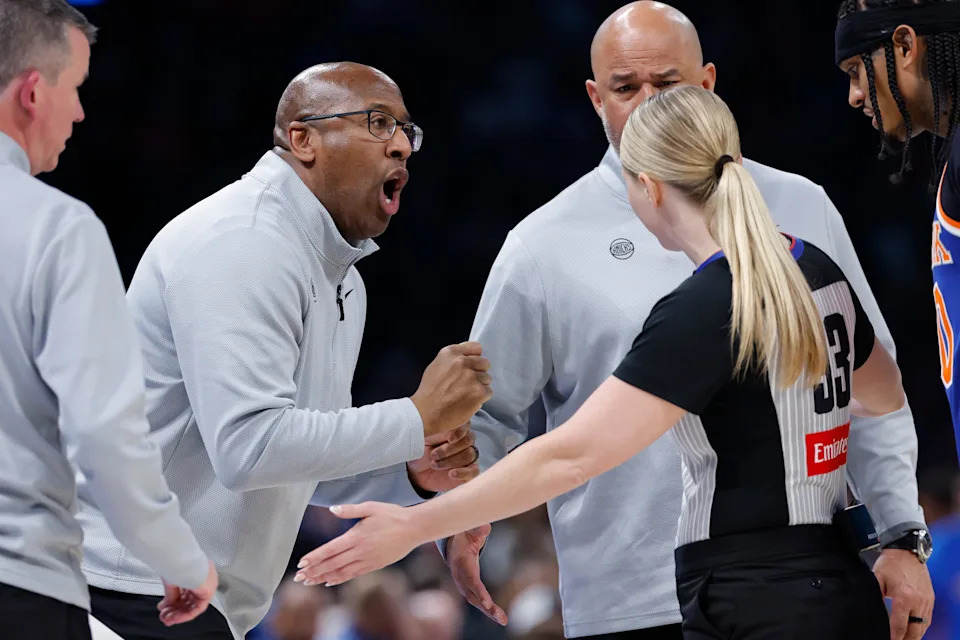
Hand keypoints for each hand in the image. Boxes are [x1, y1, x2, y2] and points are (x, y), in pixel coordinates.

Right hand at [158, 561, 218, 626]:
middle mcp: (204, 576)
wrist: (181, 558)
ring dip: (179, 614)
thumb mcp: (170, 581)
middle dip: (175, 610)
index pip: (186, 590)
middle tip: (164, 617)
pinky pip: (197, 607)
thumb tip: (166, 606)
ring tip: (167, 619)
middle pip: (189, 599)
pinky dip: (185, 615)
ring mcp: (208, 584)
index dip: (174, 601)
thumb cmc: (176, 562)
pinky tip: (175, 618)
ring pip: (193, 605)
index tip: (164, 608)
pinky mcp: (208, 591)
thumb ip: (170, 595)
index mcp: (196, 569)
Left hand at [294, 502, 418, 586]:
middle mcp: (360, 551)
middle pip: (332, 564)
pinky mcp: (374, 565)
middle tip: (298, 578)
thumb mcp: (371, 507)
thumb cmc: (392, 514)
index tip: (301, 563)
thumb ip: (350, 510)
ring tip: (309, 582)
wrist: (414, 528)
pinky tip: (329, 581)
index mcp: (356, 536)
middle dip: (314, 571)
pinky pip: (353, 574)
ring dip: (323, 577)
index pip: (330, 549)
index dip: (315, 557)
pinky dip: (339, 579)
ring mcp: (367, 560)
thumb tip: (332, 509)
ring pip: (341, 572)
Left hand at [408, 423, 479, 492]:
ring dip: (451, 460)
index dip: (459, 431)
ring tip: (434, 465)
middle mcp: (464, 441)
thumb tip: (444, 427)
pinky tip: (451, 474)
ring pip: (470, 454)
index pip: (466, 425)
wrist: (417, 473)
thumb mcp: (424, 439)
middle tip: (433, 455)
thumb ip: (436, 431)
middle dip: (450, 449)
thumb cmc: (421, 452)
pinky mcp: (469, 472)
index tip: (449, 439)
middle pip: (468, 440)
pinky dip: (463, 472)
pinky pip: (474, 470)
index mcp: (455, 429)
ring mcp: (468, 456)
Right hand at [411, 342, 492, 437]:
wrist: (426, 413)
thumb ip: (453, 359)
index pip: (476, 347)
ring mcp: (471, 377)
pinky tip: (468, 401)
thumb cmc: (429, 393)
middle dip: (478, 373)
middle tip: (467, 384)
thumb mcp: (436, 366)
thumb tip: (469, 358)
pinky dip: (481, 398)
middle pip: (484, 363)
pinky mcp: (479, 391)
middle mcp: (462, 362)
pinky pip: (488, 391)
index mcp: (451, 353)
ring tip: (465, 394)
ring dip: (479, 386)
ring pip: (487, 378)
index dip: (475, 358)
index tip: (471, 366)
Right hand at [446, 526, 506, 625]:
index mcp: (462, 564)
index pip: (471, 580)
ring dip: (489, 612)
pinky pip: (479, 601)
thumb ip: (477, 530)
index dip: (479, 592)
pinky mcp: (469, 590)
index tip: (487, 603)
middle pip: (473, 595)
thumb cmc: (464, 536)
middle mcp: (461, 578)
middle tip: (498, 616)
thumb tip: (485, 528)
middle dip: (486, 606)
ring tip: (503, 620)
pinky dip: (489, 610)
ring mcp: (464, 586)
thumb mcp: (469, 530)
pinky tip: (500, 618)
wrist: (454, 546)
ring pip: (476, 601)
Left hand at [873, 549, 933, 639]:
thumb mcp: (877, 578)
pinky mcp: (930, 600)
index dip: (894, 637)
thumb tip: (870, 608)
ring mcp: (926, 602)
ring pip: (922, 627)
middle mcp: (917, 602)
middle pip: (913, 630)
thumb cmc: (891, 564)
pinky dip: (921, 627)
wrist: (907, 552)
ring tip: (904, 639)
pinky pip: (927, 619)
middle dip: (905, 639)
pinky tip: (914, 631)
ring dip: (914, 636)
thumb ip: (875, 595)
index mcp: (903, 598)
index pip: (899, 625)